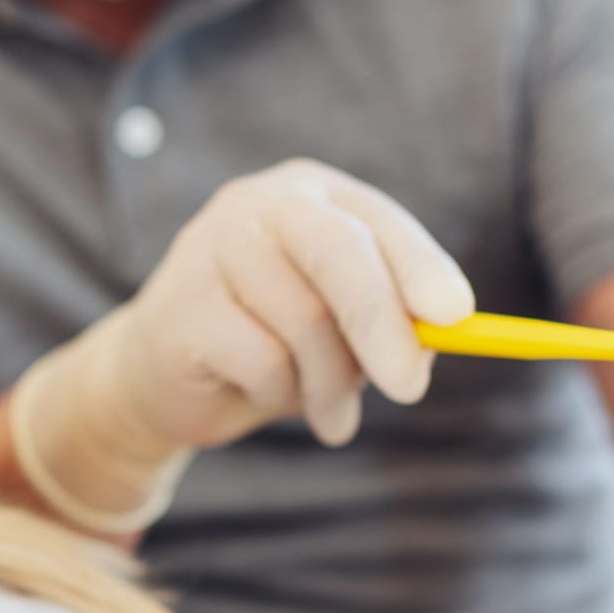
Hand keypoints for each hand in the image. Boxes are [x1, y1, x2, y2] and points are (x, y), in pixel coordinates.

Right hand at [11, 158, 473, 531]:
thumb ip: (390, 322)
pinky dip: (279, 395)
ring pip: (306, 321)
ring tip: (332, 414)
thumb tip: (443, 334)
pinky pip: (260, 360)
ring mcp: (211, 248)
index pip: (378, 223)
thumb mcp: (340, 330)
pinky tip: (261, 396)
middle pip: (339, 254)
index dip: (421, 267)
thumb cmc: (270, 344)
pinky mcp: (181, 304)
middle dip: (383, 324)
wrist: (156, 375)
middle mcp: (259, 206)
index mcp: (311, 198)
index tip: (457, 315)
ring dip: (330, 385)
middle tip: (410, 389)